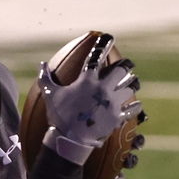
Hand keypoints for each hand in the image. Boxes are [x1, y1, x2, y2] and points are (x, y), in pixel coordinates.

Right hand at [38, 34, 141, 151]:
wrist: (69, 140)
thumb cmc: (59, 117)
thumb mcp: (49, 95)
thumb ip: (46, 78)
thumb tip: (41, 64)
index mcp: (87, 81)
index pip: (96, 58)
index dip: (103, 45)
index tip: (108, 38)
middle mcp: (103, 89)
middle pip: (122, 70)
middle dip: (126, 66)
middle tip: (128, 65)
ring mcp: (112, 103)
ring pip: (130, 87)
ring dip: (132, 84)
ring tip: (133, 82)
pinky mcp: (117, 118)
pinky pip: (132, 109)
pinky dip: (135, 106)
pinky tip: (136, 105)